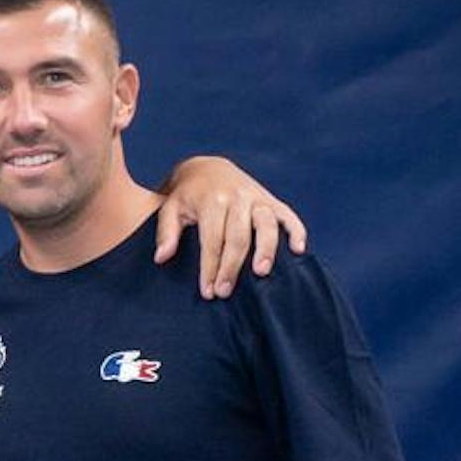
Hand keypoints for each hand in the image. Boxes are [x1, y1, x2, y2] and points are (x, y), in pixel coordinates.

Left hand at [155, 156, 307, 294]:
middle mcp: (237, 197)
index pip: (212, 239)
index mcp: (212, 200)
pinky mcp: (272, 200)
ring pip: (266, 225)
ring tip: (261, 273)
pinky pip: (288, 215)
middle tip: (224, 291)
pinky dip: (297, 231)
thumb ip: (165, 232)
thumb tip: (162, 257)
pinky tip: (299, 250)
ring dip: (266, 249)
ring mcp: (257, 198)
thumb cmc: (186, 195)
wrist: (208, 169)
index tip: (207, 292)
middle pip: (238, 236)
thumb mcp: (169, 208)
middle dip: (231, 266)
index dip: (210, 267)